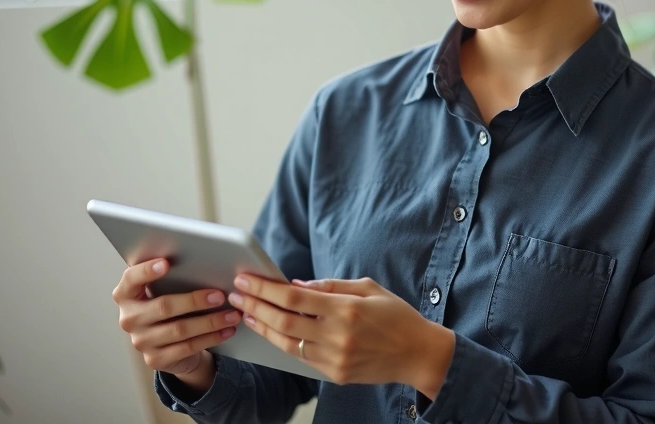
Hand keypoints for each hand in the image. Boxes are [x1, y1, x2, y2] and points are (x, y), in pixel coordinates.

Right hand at [112, 258, 242, 375]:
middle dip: (195, 300)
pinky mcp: (155, 359)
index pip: (131, 279)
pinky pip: (187, 347)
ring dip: (210, 321)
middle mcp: (129, 318)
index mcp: (126, 295)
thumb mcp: (165, 290)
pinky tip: (227, 330)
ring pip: (180, 330)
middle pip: (163, 306)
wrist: (169, 344)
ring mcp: (141, 341)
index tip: (167, 263)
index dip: (146, 271)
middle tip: (220, 295)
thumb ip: (173, 275)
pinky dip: (211, 338)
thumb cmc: (170, 305)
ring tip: (232, 314)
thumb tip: (204, 259)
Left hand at [228, 275, 454, 393]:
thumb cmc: (396, 315)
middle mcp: (337, 336)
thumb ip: (330, 285)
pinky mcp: (334, 375)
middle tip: (235, 294)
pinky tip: (270, 330)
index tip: (245, 279)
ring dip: (261, 326)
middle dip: (254, 305)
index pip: (294, 298)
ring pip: (286, 343)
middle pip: (283, 321)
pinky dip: (281, 342)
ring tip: (246, 312)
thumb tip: (295, 284)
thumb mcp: (368, 287)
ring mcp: (335, 359)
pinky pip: (300, 357)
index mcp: (346, 309)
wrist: (418, 354)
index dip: (264, 289)